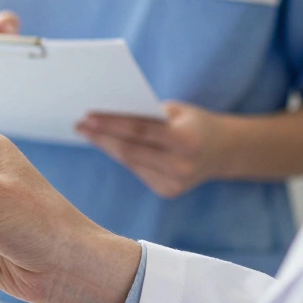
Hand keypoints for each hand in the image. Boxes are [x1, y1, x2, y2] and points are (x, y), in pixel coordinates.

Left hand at [76, 102, 232, 198]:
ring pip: (129, 162)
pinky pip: (137, 171)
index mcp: (186, 140)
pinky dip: (121, 157)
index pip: (139, 131)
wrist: (224, 151)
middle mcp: (180, 165)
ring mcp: (174, 183)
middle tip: (79, 125)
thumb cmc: (194, 123)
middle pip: (129, 150)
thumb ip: (148, 114)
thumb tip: (107, 114)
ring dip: (106, 147)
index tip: (87, 116)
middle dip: (101, 137)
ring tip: (87, 132)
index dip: (111, 124)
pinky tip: (107, 145)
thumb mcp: (177, 111)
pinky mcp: (167, 191)